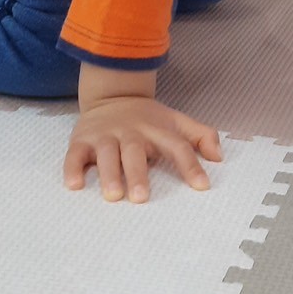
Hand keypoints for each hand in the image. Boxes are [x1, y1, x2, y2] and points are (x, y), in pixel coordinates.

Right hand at [64, 94, 222, 202]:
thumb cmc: (149, 119)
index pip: (177, 146)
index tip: (202, 186)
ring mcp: (105, 135)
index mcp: (157, 129)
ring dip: (109, 174)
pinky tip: (74, 185)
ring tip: (113, 195)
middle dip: (139, 174)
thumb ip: (201, 136)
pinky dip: (73, 168)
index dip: (191, 165)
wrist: (113, 95)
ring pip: (107, 154)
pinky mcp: (82, 140)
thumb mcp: (176, 121)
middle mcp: (131, 132)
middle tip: (142, 198)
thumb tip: (219, 157)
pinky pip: (74, 155)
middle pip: (136, 152)